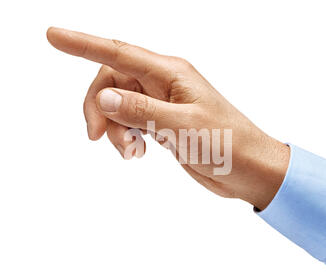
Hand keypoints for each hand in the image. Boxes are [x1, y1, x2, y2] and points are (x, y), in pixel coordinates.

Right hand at [47, 27, 288, 209]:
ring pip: (119, 104)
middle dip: (99, 107)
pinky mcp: (163, 124)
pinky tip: (137, 153)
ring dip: (114, 128)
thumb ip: (142, 111)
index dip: (83, 44)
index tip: (53, 37)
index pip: (119, 53)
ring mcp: (162, 104)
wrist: (248, 169)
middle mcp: (164, 84)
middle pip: (113, 81)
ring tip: (131, 153)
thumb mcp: (183, 127)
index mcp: (171, 74)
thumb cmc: (228, 144)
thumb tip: (105, 96)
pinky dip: (125, 136)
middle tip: (96, 137)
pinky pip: (130, 122)